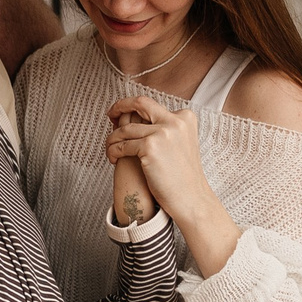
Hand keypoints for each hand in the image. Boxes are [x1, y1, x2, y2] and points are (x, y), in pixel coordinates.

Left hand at [106, 97, 240, 274]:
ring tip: (110, 150)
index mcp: (185, 117)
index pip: (151, 106)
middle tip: (110, 115)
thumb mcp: (179, 143)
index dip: (133, 109)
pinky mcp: (150, 147)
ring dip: (113, 139)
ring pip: (125, 129)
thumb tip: (134, 116)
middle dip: (120, 106)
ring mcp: (163, 132)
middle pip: (140, 103)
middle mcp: (175, 120)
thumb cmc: (181, 175)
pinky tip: (113, 159)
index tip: (121, 116)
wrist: (191, 199)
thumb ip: (162, 128)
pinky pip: (122, 145)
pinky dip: (113, 151)